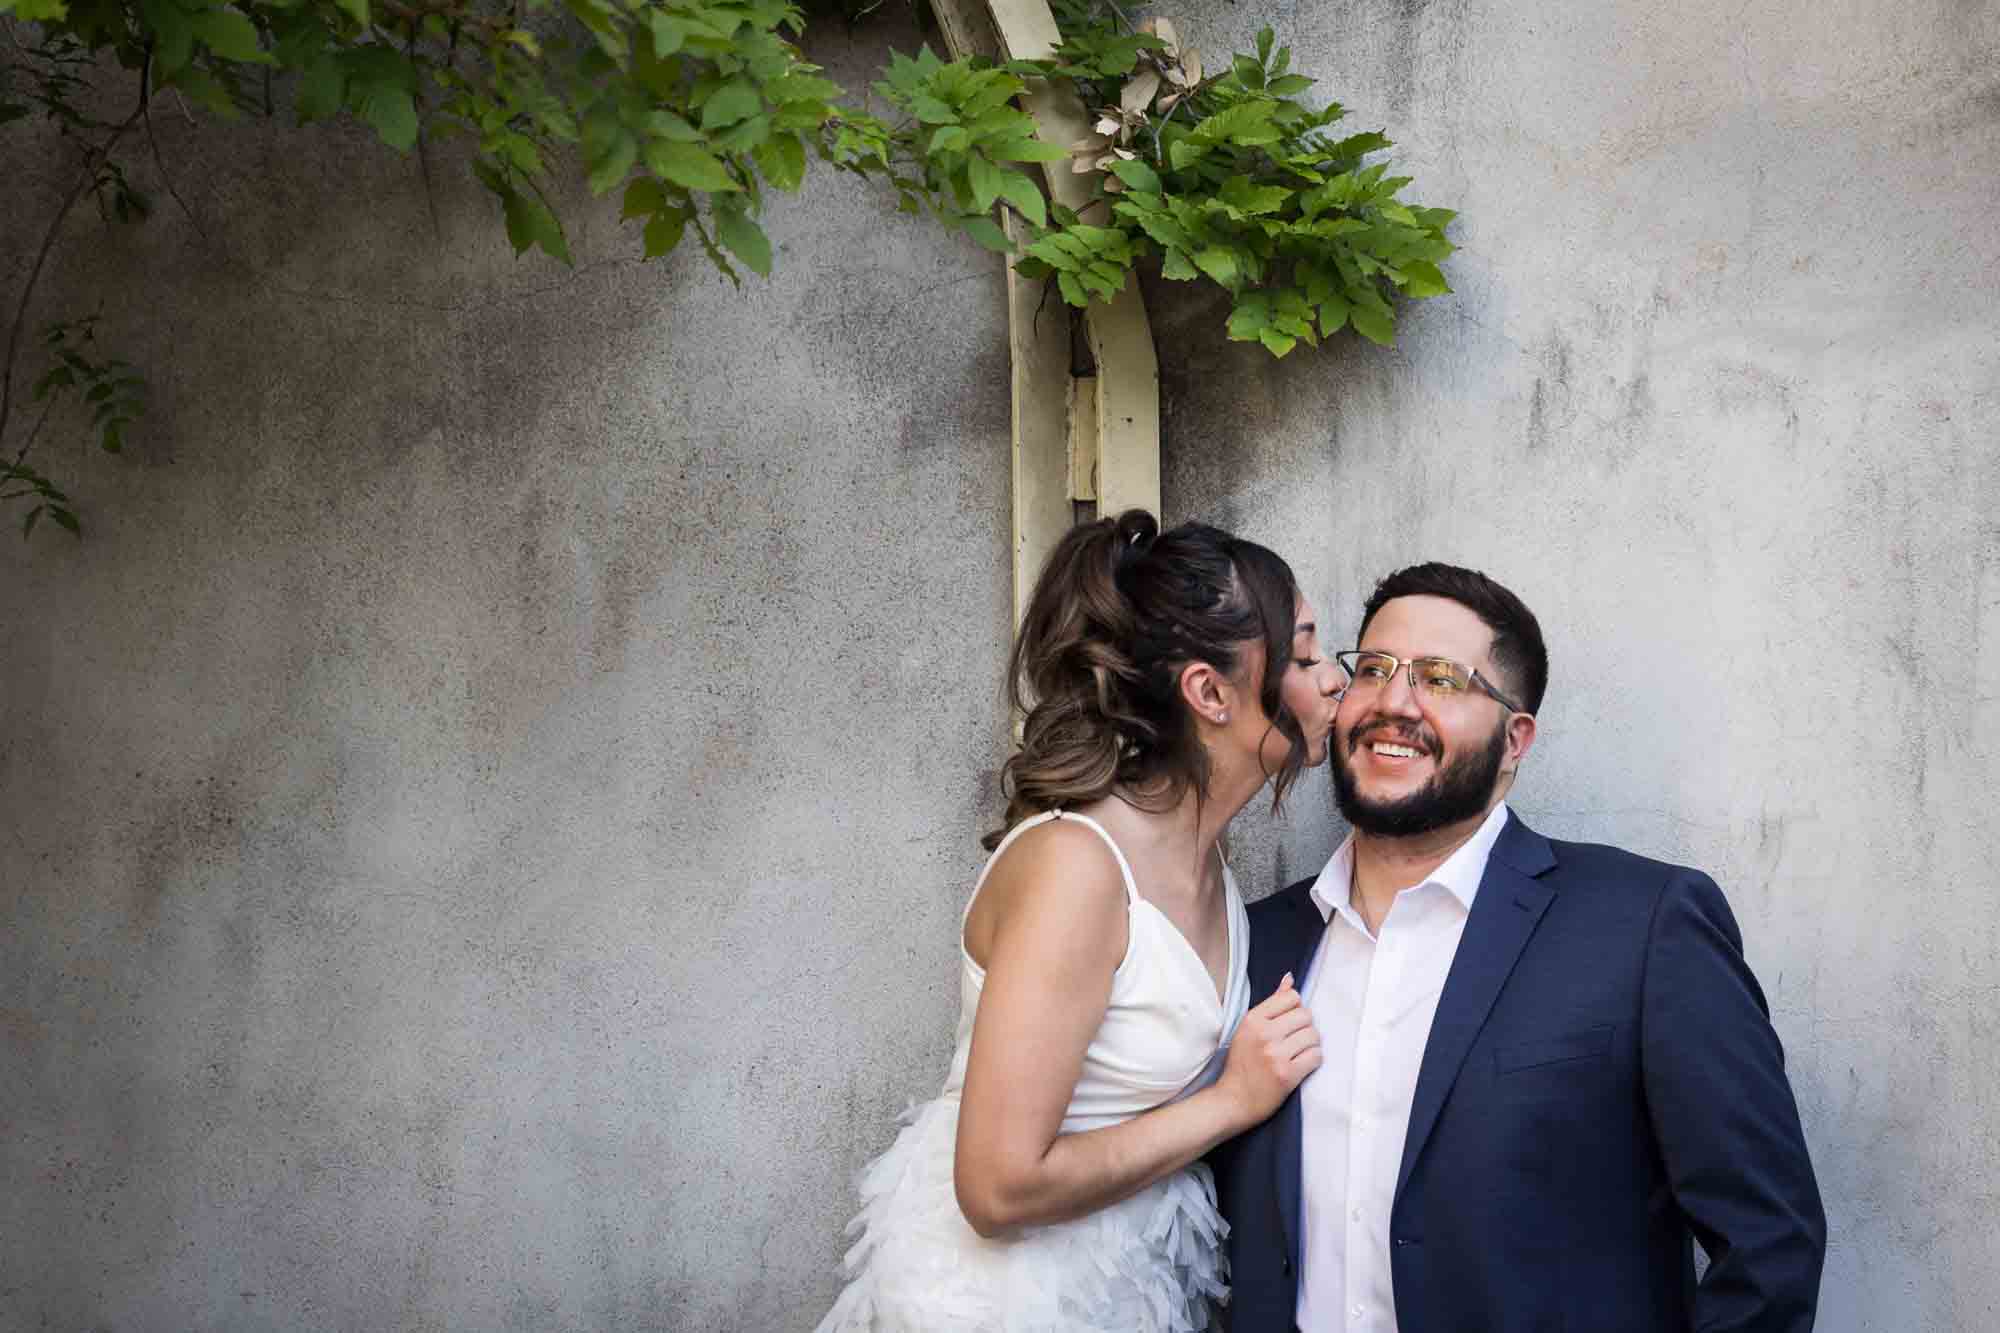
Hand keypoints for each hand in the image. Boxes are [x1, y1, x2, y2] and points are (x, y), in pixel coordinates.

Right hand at [1216, 973, 1321, 1128]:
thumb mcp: (1248, 1029)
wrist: (1233, 1100)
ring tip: (1298, 1053)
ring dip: (1311, 1045)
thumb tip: (1290, 978)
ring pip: (1314, 1036)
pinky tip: (1301, 1065)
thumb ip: (1271, 1004)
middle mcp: (1264, 1034)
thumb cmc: (1241, 1064)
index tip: (1289, 1022)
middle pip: (1306, 1016)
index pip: (1292, 997)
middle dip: (1304, 1027)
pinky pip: (1316, 1057)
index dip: (1295, 1009)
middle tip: (1294, 1040)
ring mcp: (1276, 1055)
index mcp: (1253, 1019)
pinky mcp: (1287, 1075)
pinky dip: (1312, 1060)